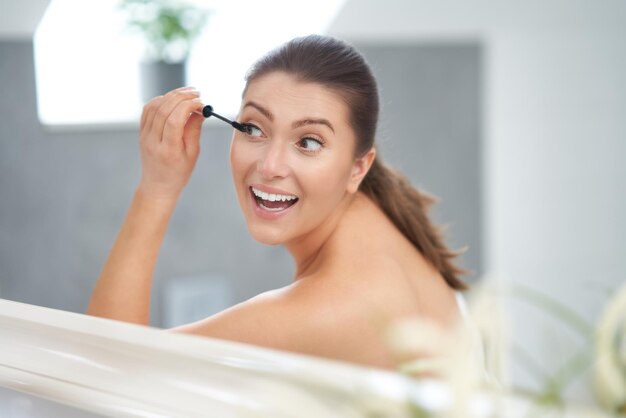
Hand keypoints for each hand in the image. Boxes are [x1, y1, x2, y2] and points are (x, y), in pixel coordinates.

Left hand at [137, 86, 204, 200]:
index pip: (174, 120)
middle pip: (164, 110)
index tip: (201, 102)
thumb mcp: (193, 154)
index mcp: (168, 150)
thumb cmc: (179, 172)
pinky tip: (173, 99)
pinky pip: (148, 109)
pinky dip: (161, 100)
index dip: (188, 106)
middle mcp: (153, 141)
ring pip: (155, 106)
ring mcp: (144, 136)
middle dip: (181, 97)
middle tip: (197, 93)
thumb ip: (194, 130)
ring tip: (187, 93)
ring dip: (172, 95)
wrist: (158, 185)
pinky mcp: (141, 132)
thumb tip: (199, 109)